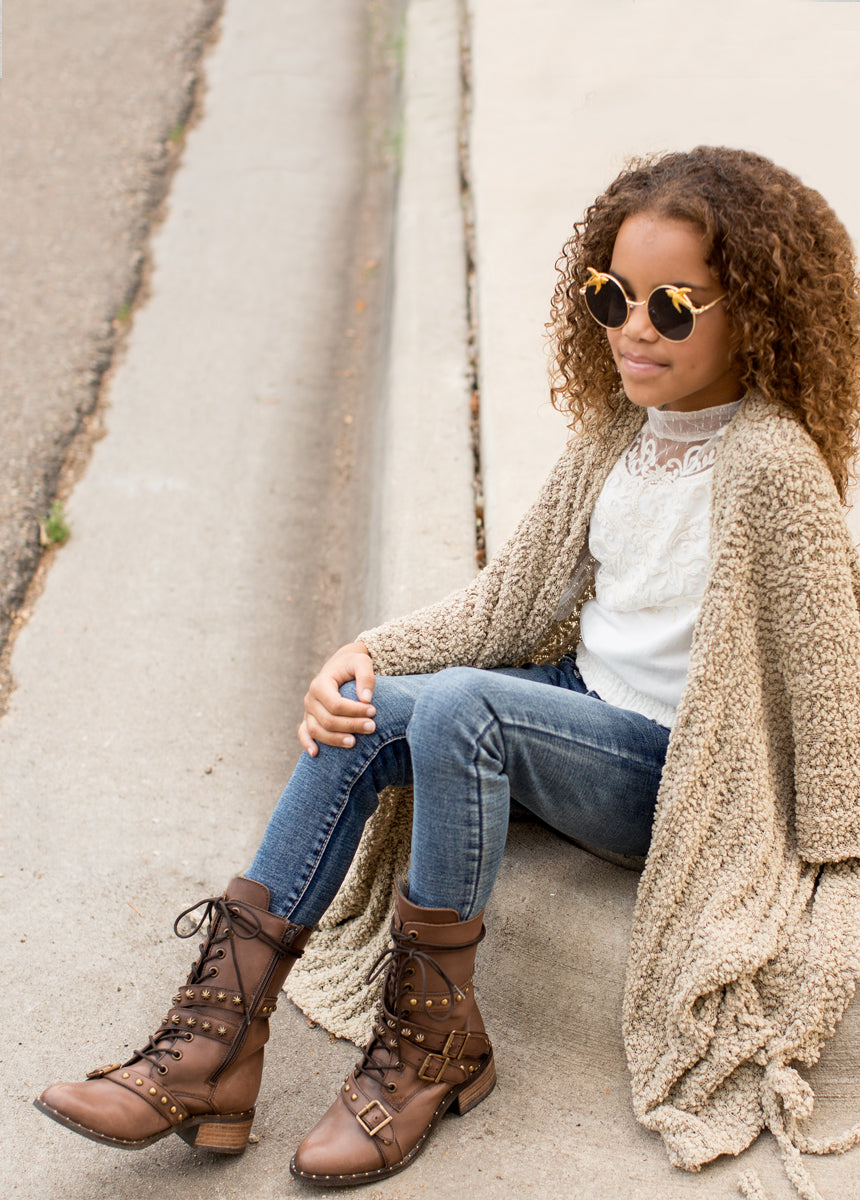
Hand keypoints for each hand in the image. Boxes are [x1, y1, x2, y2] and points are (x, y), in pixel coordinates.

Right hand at [298, 641, 376, 756]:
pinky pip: (303, 733)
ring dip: (335, 740)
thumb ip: (365, 677)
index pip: (335, 704)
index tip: (374, 712)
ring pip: (316, 731)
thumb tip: (366, 699)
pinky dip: (307, 743)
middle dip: (351, 725)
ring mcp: (308, 711)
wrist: (341, 666)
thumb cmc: (353, 665)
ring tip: (355, 742)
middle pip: (327, 720)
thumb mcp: (362, 662)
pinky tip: (316, 753)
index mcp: (320, 684)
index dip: (354, 711)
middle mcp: (310, 699)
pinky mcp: (309, 719)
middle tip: (372, 727)